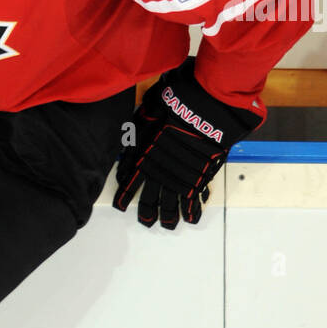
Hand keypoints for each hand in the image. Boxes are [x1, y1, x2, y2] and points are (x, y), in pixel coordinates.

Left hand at [113, 59, 259, 228]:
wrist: (206, 106)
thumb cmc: (176, 102)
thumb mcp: (148, 110)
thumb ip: (139, 129)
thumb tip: (130, 144)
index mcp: (143, 155)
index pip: (129, 181)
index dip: (124, 195)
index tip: (120, 205)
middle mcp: (158, 170)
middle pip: (149, 198)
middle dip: (145, 211)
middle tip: (144, 221)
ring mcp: (179, 175)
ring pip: (170, 203)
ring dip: (167, 216)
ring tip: (167, 225)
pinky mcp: (199, 176)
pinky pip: (193, 199)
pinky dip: (192, 210)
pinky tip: (191, 219)